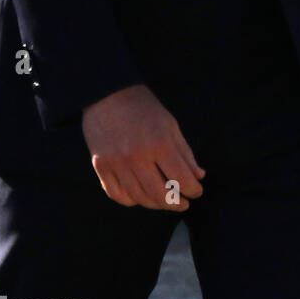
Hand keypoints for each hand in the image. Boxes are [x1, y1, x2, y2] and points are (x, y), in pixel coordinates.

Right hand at [81, 83, 205, 210]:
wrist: (108, 94)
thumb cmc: (144, 108)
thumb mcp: (170, 125)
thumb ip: (185, 153)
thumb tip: (199, 176)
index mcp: (159, 143)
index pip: (181, 178)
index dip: (193, 189)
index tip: (197, 192)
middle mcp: (137, 156)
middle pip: (160, 194)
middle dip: (176, 203)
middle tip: (184, 204)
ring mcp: (116, 164)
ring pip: (139, 198)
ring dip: (156, 204)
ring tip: (166, 201)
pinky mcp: (100, 167)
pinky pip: (117, 195)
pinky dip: (132, 200)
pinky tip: (142, 197)